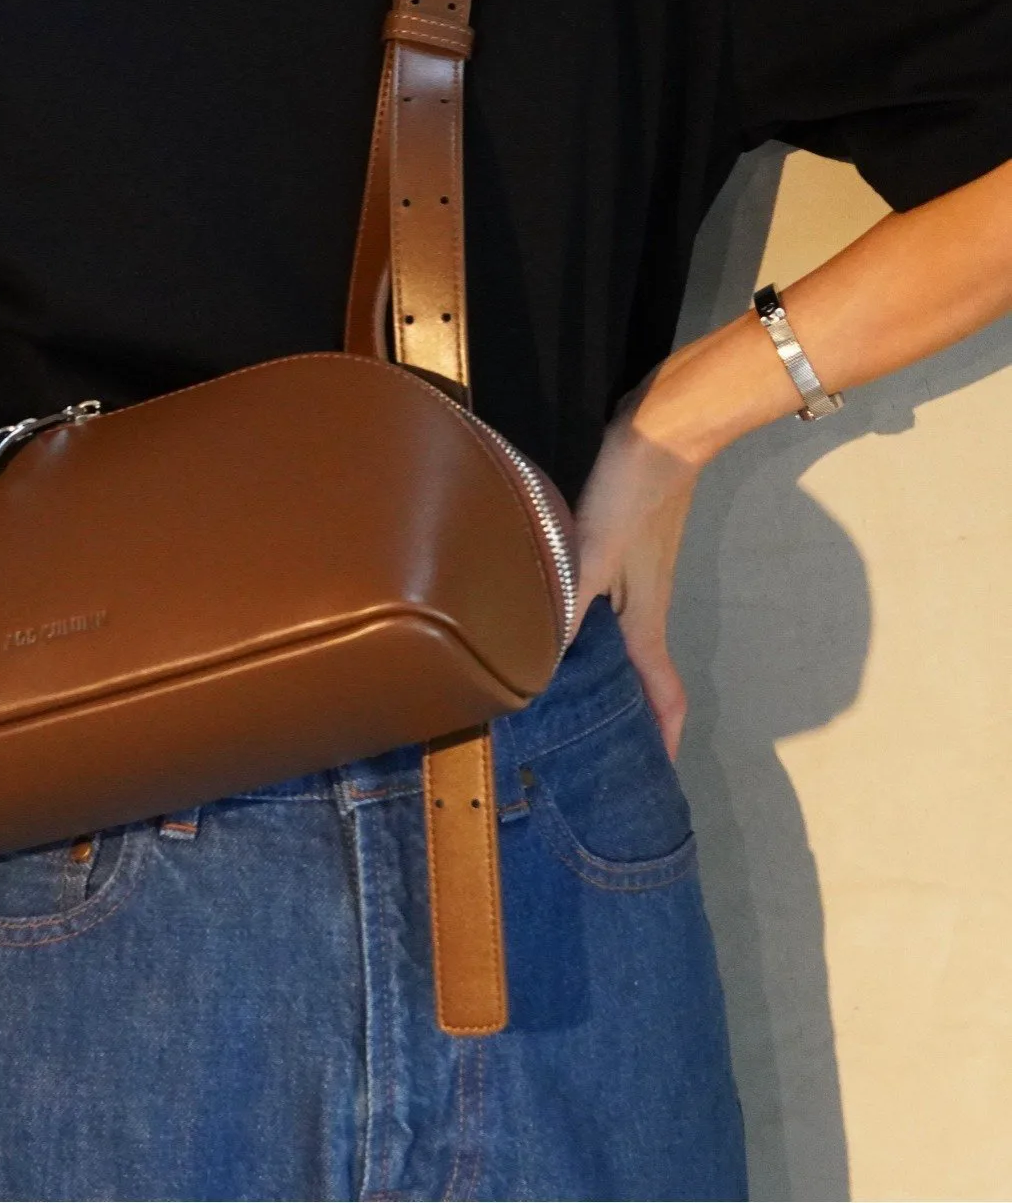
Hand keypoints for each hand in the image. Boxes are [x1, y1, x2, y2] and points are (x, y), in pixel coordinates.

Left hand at [568, 374, 704, 758]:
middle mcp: (642, 603)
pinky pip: (602, 603)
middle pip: (639, 674)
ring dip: (604, 670)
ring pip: (617, 639)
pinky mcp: (618, 544)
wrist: (666, 425)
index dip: (662, 736)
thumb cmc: (637, 489)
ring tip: (564, 693)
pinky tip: (550, 618)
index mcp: (644, 617)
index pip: (662, 693)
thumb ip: (566, 603)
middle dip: (628, 714)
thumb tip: (537, 664)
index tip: (655, 777)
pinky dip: (584, 624)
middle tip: (596, 746)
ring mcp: (632, 574)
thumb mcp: (594, 550)